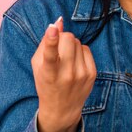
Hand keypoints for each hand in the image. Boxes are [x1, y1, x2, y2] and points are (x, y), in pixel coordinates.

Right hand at [31, 17, 96, 131]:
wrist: (62, 109)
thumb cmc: (46, 83)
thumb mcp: (38, 66)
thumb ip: (46, 44)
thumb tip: (58, 23)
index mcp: (49, 74)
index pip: (50, 55)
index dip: (51, 40)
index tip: (52, 29)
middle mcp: (66, 74)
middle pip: (68, 39)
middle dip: (62, 38)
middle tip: (58, 48)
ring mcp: (81, 74)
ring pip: (78, 42)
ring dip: (71, 46)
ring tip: (66, 59)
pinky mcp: (92, 74)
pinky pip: (86, 49)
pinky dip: (80, 52)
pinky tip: (75, 63)